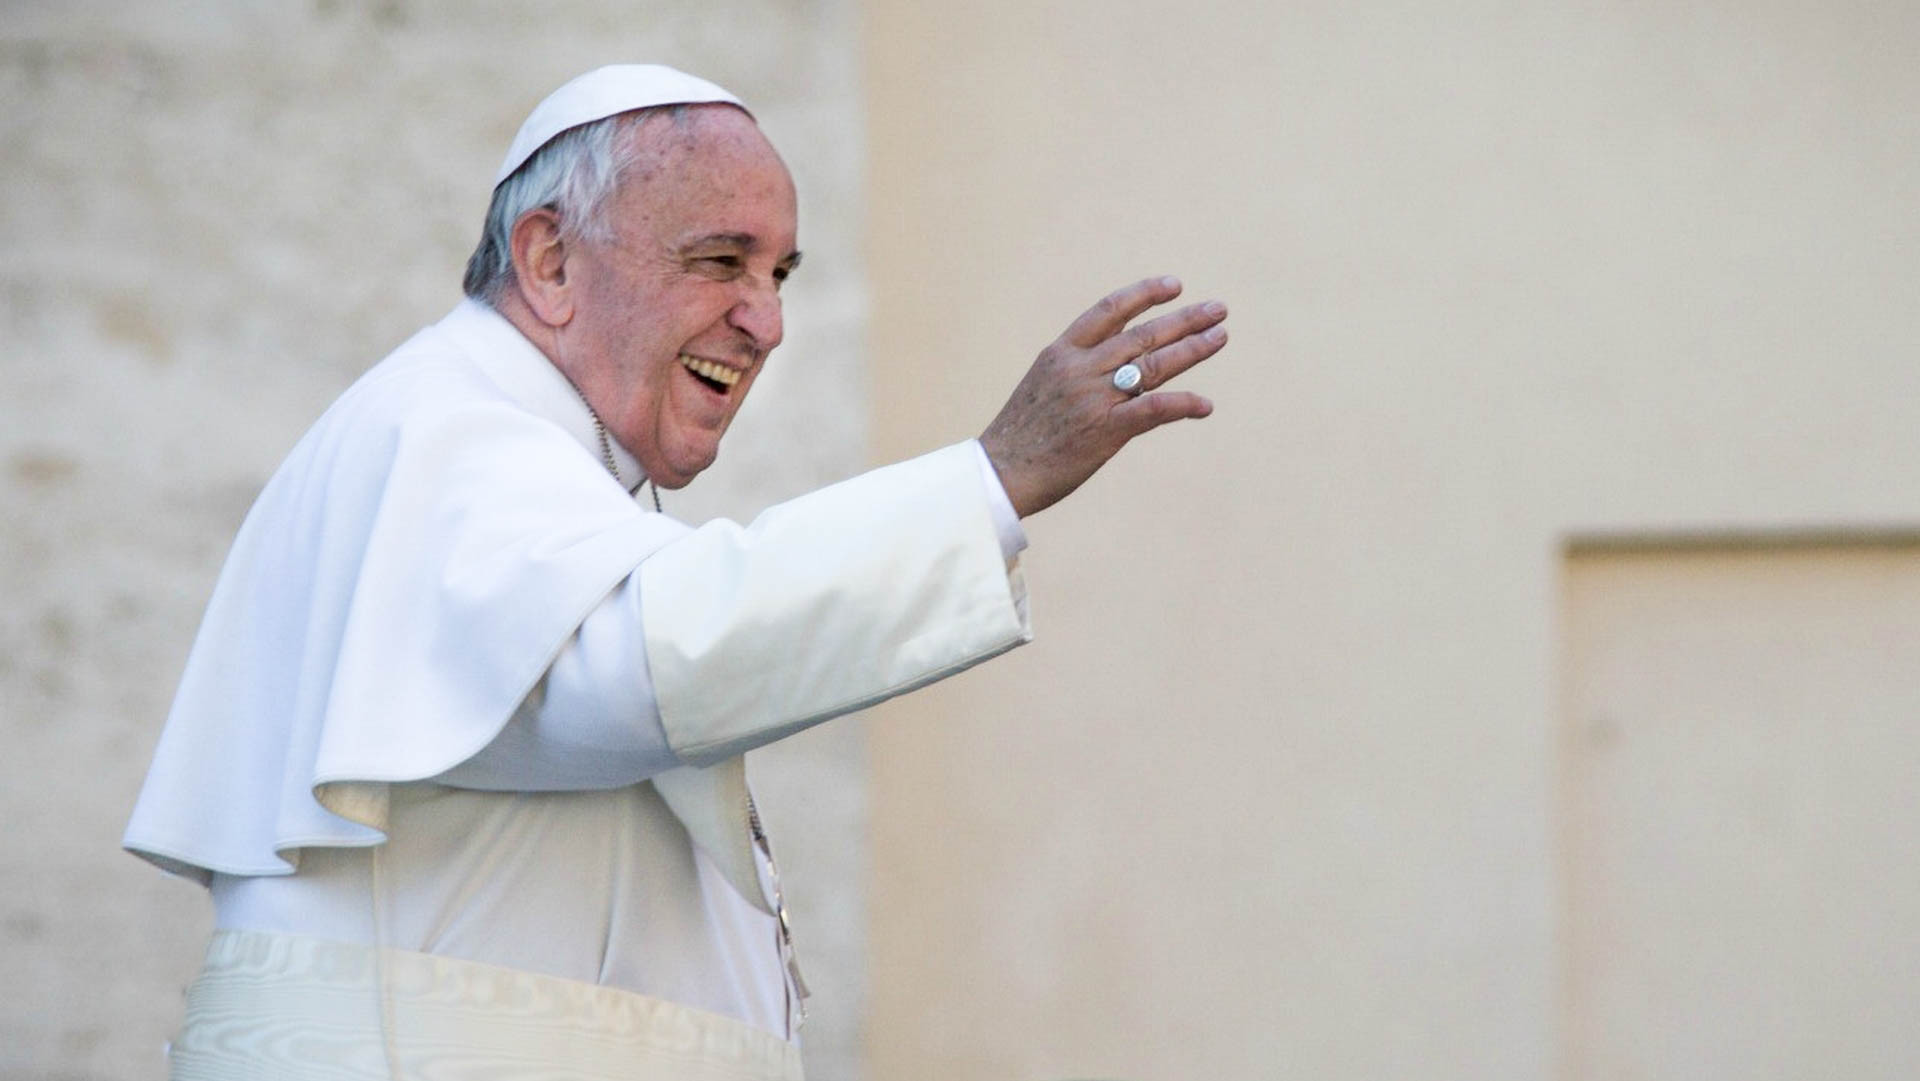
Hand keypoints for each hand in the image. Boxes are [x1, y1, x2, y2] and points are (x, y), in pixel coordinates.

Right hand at [979, 276, 1225, 516]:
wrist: (999, 473)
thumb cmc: (1020, 436)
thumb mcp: (1043, 387)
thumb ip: (1078, 371)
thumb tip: (1121, 369)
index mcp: (1061, 353)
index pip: (1109, 310)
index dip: (1144, 294)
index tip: (1174, 285)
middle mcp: (1079, 368)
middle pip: (1142, 334)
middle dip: (1184, 319)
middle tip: (1217, 309)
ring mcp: (1094, 397)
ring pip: (1153, 364)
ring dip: (1192, 349)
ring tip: (1220, 336)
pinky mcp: (1105, 431)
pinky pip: (1153, 410)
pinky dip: (1183, 404)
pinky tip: (1204, 406)